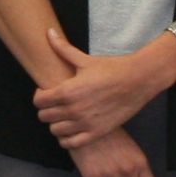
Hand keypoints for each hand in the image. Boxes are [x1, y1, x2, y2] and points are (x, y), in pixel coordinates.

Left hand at [34, 25, 175, 148]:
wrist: (137, 80)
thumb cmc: (111, 69)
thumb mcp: (85, 60)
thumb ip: (63, 49)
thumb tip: (48, 33)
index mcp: (67, 91)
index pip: (38, 101)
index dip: (39, 96)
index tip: (47, 93)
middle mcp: (73, 110)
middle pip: (44, 117)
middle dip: (47, 109)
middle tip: (56, 104)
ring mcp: (84, 124)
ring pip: (55, 131)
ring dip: (56, 124)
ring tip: (64, 117)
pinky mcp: (95, 133)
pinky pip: (70, 144)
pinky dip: (67, 139)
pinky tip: (71, 130)